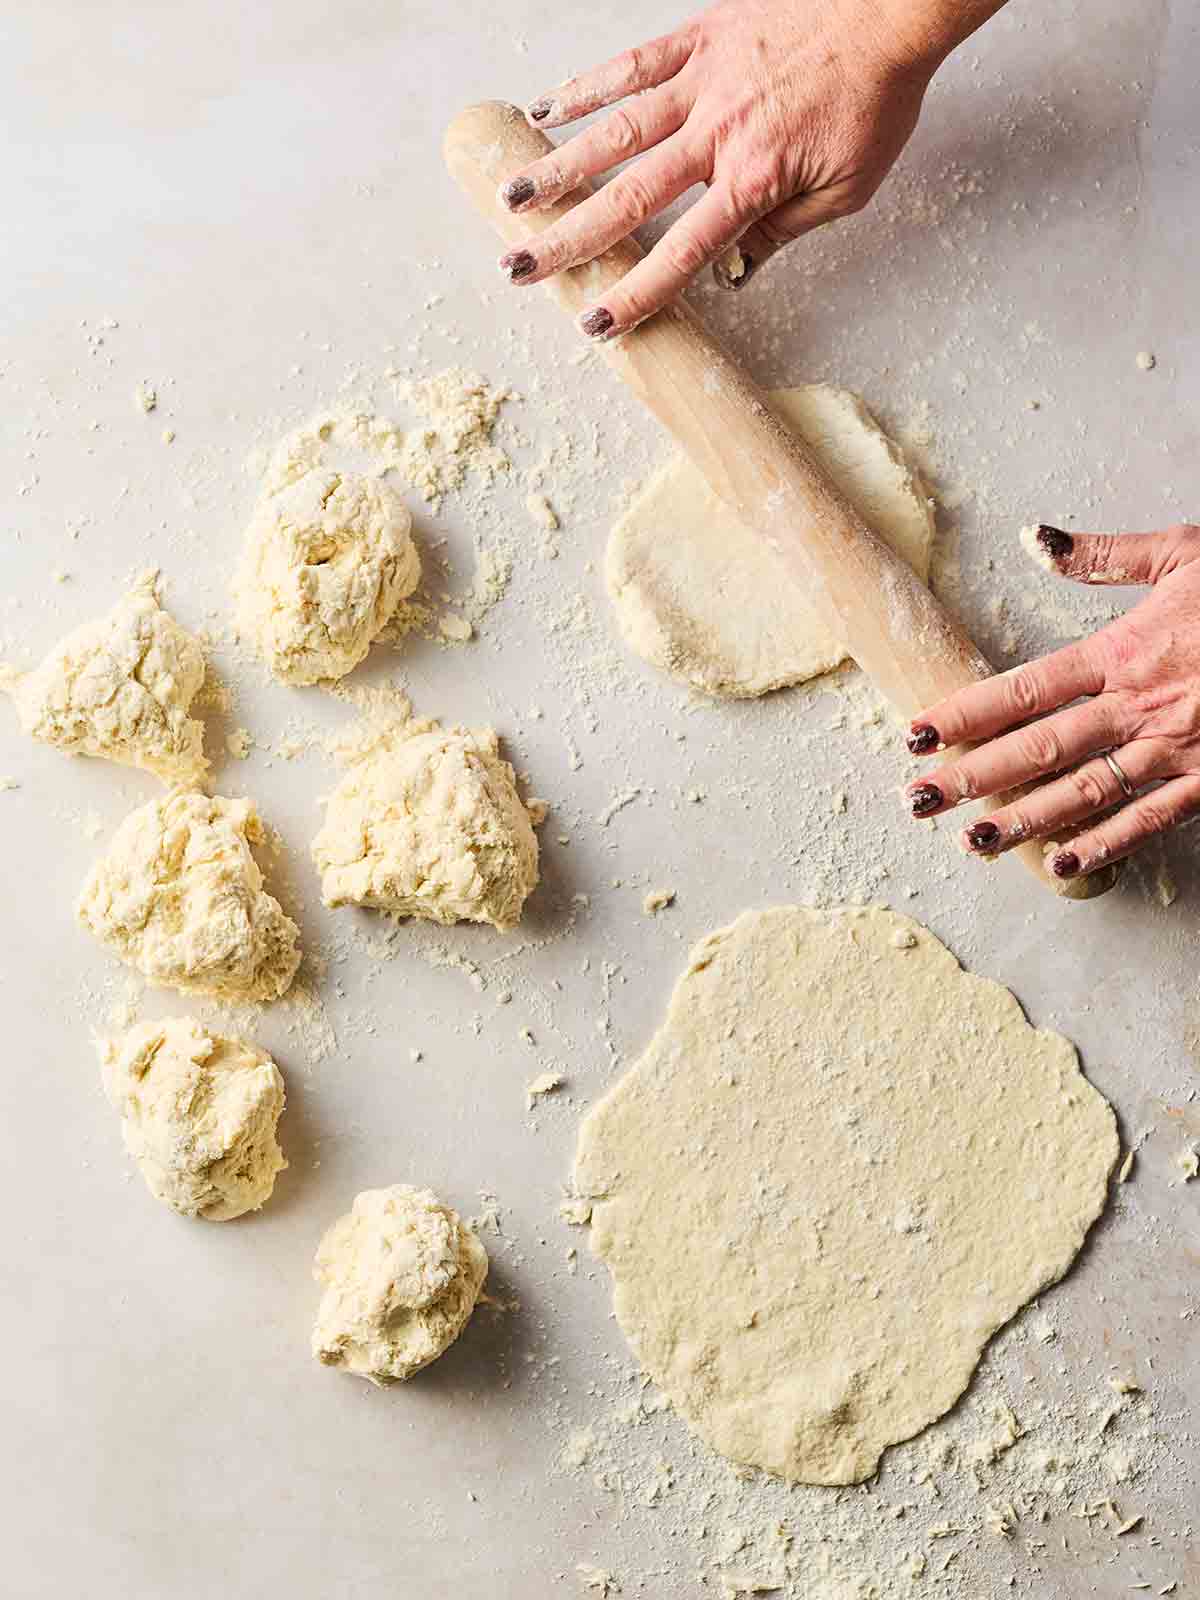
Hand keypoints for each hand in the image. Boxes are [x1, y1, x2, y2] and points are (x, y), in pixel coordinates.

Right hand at [496, 0, 1003, 338]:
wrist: (889, 9)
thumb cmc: (874, 101)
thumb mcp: (845, 189)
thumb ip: (784, 230)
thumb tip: (735, 270)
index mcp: (752, 180)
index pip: (682, 253)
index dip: (636, 294)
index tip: (597, 325)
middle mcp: (716, 134)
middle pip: (629, 198)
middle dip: (569, 240)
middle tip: (520, 268)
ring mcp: (702, 82)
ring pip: (616, 131)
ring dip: (559, 168)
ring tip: (511, 198)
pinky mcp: (700, 37)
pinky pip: (633, 64)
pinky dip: (586, 86)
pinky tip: (545, 109)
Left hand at [904, 524, 1199, 882]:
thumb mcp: (1183, 552)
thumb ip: (1102, 553)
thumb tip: (1033, 538)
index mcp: (1123, 651)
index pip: (1023, 689)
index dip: (964, 714)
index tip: (914, 735)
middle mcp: (1140, 706)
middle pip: (1038, 748)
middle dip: (971, 777)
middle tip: (915, 801)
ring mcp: (1175, 749)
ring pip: (1084, 792)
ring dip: (1023, 819)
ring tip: (969, 839)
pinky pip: (1150, 819)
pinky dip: (1105, 844)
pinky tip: (1061, 864)